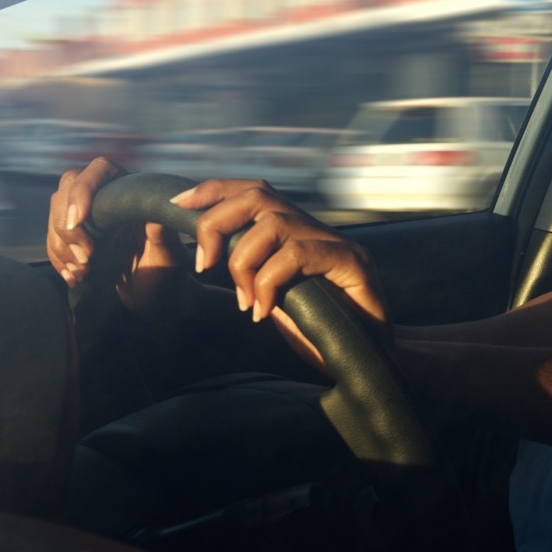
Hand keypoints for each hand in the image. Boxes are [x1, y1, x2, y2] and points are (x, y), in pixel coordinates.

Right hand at [47, 157, 190, 316]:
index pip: (101, 170)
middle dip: (68, 226)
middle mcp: (108, 198)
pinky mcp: (76, 237)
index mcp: (132, 193)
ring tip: (83, 273)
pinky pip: (53, 239)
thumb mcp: (169, 258)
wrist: (154, 297)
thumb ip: (163, 239)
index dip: (83, 189)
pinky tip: (73, 277)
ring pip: (56, 216)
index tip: (79, 221)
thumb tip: (155, 218)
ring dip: (61, 246)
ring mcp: (89, 217)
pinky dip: (57, 260)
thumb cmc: (166, 274)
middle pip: (67, 190)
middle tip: (85, 257)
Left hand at [171, 178, 390, 367]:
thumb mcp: (274, 300)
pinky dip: (268, 283)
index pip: (254, 191)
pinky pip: (296, 255)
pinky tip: (264, 311)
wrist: (372, 360)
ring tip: (243, 301)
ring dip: (242, 262)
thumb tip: (207, 256)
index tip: (179, 204)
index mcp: (298, 233)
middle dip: (217, 222)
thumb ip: (251, 275)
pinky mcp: (353, 263)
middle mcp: (319, 230)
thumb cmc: (323, 335)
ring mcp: (339, 243)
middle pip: (258, 194)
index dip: (215, 191)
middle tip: (204, 264)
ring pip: (273, 223)